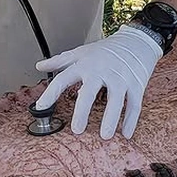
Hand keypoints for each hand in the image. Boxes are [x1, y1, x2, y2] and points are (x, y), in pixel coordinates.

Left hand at [34, 25, 162, 138]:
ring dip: (111, 118)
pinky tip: (126, 134)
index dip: (51, 92)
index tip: (41, 106)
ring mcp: (121, 78)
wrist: (136, 41)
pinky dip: (131, 120)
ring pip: (116, 100)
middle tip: (77, 129)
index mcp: (85, 65)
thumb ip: (59, 61)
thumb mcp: (81, 52)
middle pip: (90, 91)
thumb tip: (39, 66)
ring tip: (105, 135)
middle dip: (83, 111)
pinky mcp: (137, 85)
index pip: (64, 78)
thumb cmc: (106, 50)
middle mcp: (102, 71)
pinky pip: (134, 104)